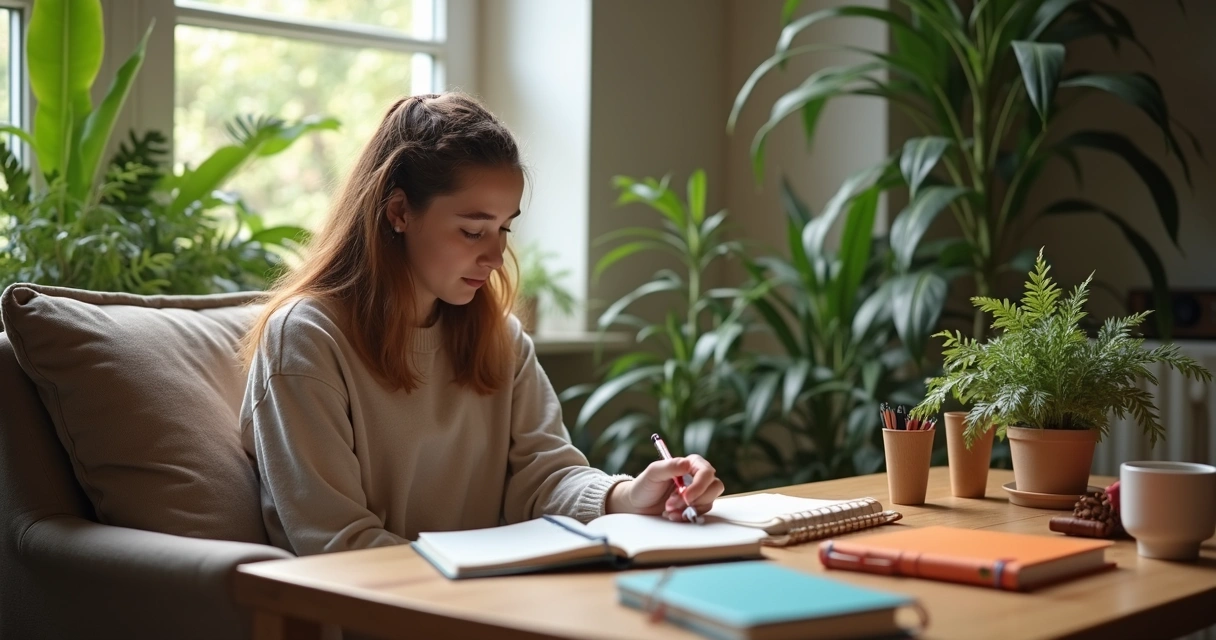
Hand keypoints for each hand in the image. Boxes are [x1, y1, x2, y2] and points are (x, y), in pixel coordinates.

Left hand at [607, 455, 724, 521]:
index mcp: (691, 464)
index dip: (700, 486)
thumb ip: (670, 466)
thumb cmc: (644, 485)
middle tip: (672, 504)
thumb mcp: (653, 473)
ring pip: (709, 502)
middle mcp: (698, 477)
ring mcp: (699, 493)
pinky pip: (701, 513)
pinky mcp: (695, 506)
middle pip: (714, 487)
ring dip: (689, 509)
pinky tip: (672, 515)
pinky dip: (687, 517)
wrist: (638, 504)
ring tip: (668, 510)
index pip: (706, 472)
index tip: (686, 497)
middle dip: (695, 499)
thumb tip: (686, 464)